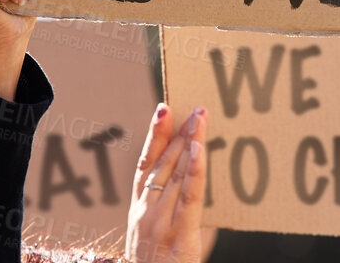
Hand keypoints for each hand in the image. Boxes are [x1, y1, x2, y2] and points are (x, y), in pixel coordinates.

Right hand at [127, 103, 207, 262]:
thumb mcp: (157, 233)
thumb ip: (173, 209)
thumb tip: (196, 182)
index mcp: (139, 209)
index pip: (146, 165)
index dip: (155, 136)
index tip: (162, 110)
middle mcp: (146, 210)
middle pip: (162, 163)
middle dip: (179, 131)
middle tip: (194, 106)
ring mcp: (161, 219)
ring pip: (176, 172)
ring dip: (190, 141)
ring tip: (200, 117)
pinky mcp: (179, 231)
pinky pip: (189, 194)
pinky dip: (194, 169)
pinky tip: (200, 149)